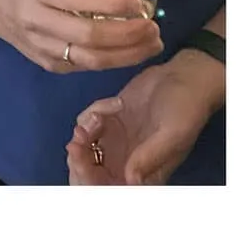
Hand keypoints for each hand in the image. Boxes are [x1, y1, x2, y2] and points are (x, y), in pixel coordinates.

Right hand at [0, 0, 163, 72]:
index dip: (112, 3)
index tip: (140, 2)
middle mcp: (37, 21)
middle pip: (89, 36)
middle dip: (128, 34)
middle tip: (154, 27)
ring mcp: (43, 48)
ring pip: (91, 59)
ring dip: (128, 54)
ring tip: (153, 43)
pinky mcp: (50, 66)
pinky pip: (87, 66)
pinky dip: (114, 60)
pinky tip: (132, 51)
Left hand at [66, 50, 223, 183]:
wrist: (184, 77)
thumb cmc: (186, 109)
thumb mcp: (172, 134)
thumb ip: (149, 156)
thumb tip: (130, 180)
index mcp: (145, 174)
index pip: (111, 188)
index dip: (90, 179)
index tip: (80, 157)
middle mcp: (127, 162)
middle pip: (91, 172)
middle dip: (79, 158)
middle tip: (79, 137)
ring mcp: (117, 140)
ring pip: (85, 148)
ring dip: (84, 134)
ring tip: (98, 117)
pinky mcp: (110, 120)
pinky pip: (88, 123)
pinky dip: (91, 114)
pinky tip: (113, 103)